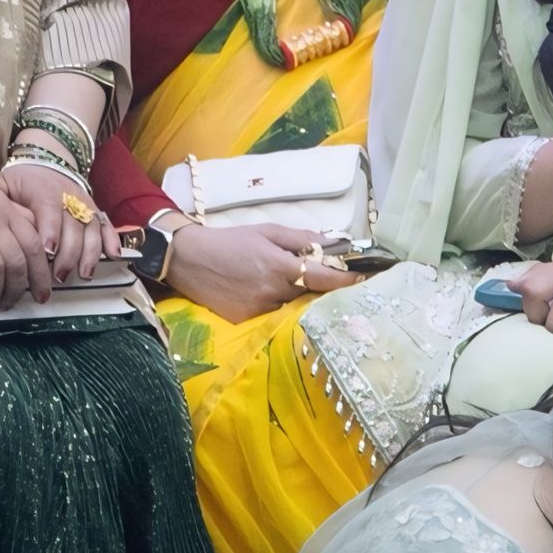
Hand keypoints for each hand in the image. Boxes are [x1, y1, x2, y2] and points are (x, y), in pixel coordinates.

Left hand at [0, 165, 118, 294]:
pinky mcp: (94, 210)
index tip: (47, 251)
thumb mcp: (8, 186)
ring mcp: (84, 203)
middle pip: (73, 225)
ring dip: (89, 253)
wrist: (47, 159)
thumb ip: (0, 204)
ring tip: (82, 274)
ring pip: (92, 228)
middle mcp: (68, 195)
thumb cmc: (24, 180)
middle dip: (68, 253)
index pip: (49, 210)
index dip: (50, 231)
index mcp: (43, 190)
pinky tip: (112, 256)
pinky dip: (111, 240)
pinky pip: (106, 225)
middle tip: (58, 275)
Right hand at [159, 221, 358, 322]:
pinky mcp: (245, 322)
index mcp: (281, 266)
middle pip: (309, 295)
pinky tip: (259, 293)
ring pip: (290, 307)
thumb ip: (300, 238)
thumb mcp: (266, 231)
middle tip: (319, 279)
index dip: (346, 282)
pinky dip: (273, 306)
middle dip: (315, 288)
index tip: (365, 281)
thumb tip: (333, 242)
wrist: (187, 259)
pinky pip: (271, 316)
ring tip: (276, 283)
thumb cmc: (230, 240)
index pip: (324, 279)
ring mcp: (259, 310)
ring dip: (292, 297)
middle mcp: (273, 292)